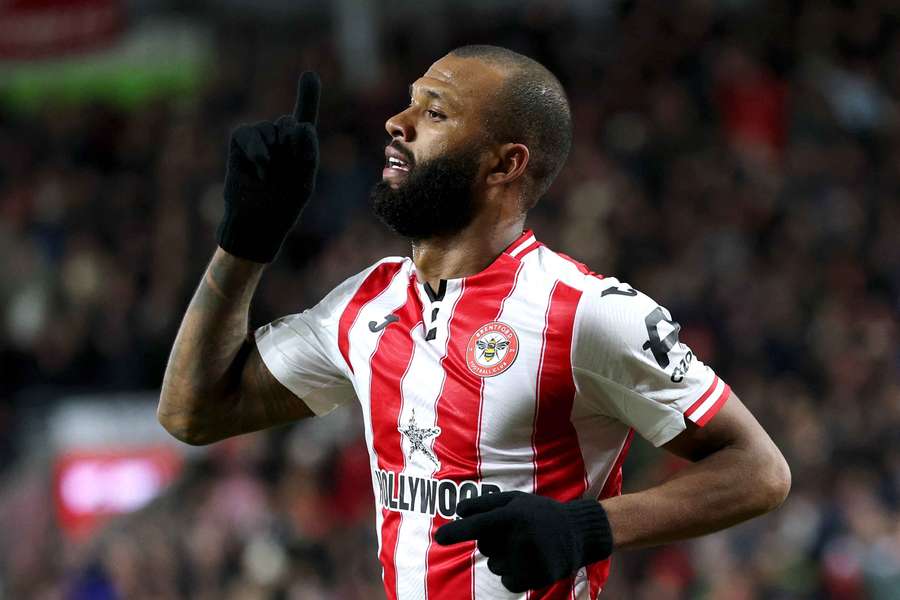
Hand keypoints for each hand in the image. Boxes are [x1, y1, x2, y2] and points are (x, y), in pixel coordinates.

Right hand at [217, 71, 320, 262]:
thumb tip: (300, 124)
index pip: (304, 117)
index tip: (309, 75)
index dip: (307, 95)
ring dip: (275, 152)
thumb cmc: (283, 205)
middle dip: (292, 147)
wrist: (258, 222)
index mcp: (300, 147)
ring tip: (270, 175)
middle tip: (286, 173)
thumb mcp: (304, 180)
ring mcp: (260, 139)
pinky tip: (261, 169)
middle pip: (290, 124)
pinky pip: (249, 132)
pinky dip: (257, 150)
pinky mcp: (240, 142)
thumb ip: (307, 150)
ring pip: (272, 128)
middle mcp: (279, 139)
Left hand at [434, 491, 612, 592]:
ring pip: (495, 565)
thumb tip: (457, 511)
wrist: (579, 531)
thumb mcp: (516, 500)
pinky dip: (512, 574)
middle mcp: (521, 536)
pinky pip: (507, 581)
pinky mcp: (538, 576)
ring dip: (503, 558)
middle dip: (492, 541)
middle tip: (515, 531)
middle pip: (485, 546)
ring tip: (525, 546)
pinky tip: (528, 561)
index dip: (457, 531)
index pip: (479, 524)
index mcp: (514, 514)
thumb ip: (486, 504)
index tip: (439, 538)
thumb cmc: (540, 513)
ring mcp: (531, 559)